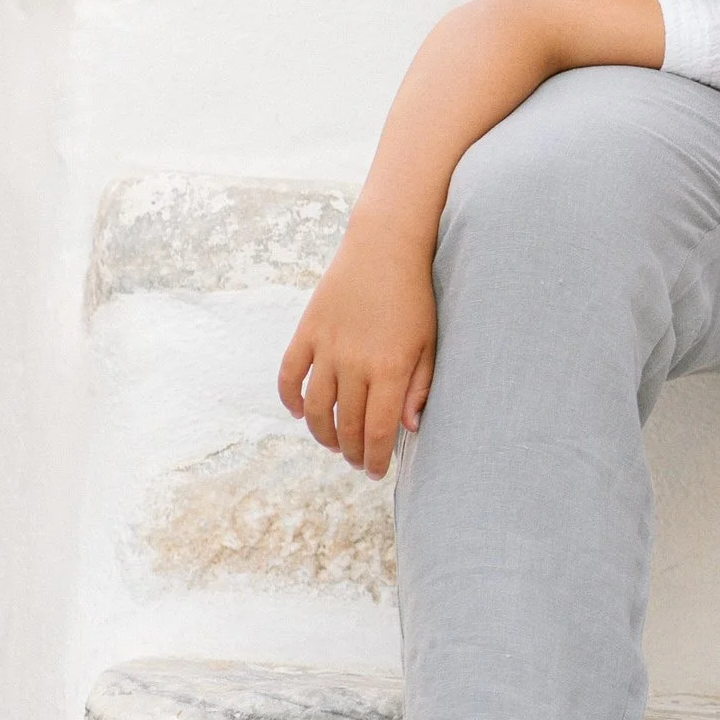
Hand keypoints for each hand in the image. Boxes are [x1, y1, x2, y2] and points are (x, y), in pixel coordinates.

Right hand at [277, 225, 437, 476]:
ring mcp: (326, 348)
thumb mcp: (430, 342)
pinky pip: (289, 375)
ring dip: (322, 434)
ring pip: (315, 409)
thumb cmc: (415, 297)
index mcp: (389, 369)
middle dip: (352, 453)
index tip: (377, 471)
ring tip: (334, 444)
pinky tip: (301, 413)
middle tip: (358, 462)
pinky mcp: (306, 331)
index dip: (376, 458)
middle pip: (346, 426)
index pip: (377, 431)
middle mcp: (354, 363)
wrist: (385, 247)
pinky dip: (290, 400)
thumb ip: (419, 387)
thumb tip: (409, 429)